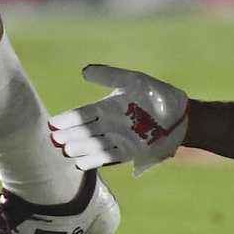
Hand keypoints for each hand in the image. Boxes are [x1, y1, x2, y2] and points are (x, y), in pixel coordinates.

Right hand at [48, 64, 188, 175]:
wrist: (180, 115)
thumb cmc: (156, 94)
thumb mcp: (133, 80)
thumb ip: (109, 75)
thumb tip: (84, 71)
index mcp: (106, 107)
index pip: (82, 114)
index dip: (68, 119)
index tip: (52, 123)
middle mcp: (108, 124)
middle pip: (84, 131)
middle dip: (69, 135)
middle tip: (54, 139)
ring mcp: (116, 139)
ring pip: (92, 145)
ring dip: (79, 148)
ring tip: (66, 150)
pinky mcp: (128, 151)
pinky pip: (107, 157)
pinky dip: (93, 160)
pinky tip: (80, 163)